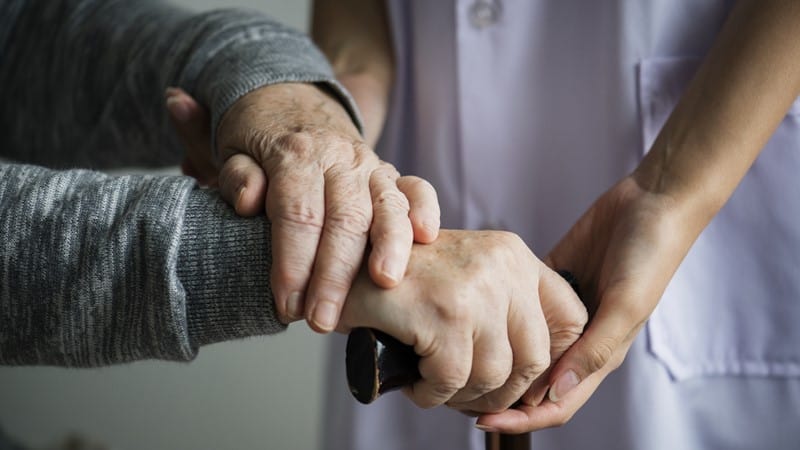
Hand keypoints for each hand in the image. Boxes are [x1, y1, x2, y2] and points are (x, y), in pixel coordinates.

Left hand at [165, 85, 439, 331]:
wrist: (291, 103)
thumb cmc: (259, 139)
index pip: (298, 214)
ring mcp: (370, 166)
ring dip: (389, 247)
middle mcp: (339, 158)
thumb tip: (250, 202)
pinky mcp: (391, 174)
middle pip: (344, 219)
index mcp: (296, 154)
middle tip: (322, 320)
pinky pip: (417, 188)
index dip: (293, 263)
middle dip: (335, 274)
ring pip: (386, 206)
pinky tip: (426, 237)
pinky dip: (424, 210)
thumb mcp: (232, 150)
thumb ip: (238, 176)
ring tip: (385, 283)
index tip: (287, 305)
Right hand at [338, 229, 586, 413]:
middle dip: (502, 392)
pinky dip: (432, 395)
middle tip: (469, 396)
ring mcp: (474, 289)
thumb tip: (543, 375)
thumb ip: (506, 307)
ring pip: (493, 375)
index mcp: (513, 254)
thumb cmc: (403, 280)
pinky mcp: (442, 314)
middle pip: (534, 358)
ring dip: (462, 396)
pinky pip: (451, 381)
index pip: (570, 318)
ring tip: (436, 387)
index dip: (554, 362)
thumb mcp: (467, 276)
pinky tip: (416, 385)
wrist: (341, 262)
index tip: (522, 381)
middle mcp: (502, 265)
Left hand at [476, 176, 694, 431]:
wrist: (652, 202)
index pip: (556, 402)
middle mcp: (578, 339)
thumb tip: (556, 392)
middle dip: (500, 395)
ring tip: (459, 358)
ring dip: (497, 357)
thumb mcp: (626, 304)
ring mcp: (561, 311)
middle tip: (458, 394)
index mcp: (599, 354)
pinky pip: (519, 306)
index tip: (482, 421)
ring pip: (522, 347)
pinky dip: (499, 316)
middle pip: (533, 382)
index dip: (522, 419)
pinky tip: (473, 315)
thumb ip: (595, 349)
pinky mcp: (550, 281)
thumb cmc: (649, 256)